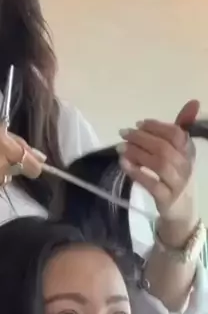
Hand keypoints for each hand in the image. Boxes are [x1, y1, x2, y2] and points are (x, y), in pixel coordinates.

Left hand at [118, 100, 198, 231]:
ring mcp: (177, 183)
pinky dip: (137, 172)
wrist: (180, 211)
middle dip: (142, 138)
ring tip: (121, 147)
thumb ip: (180, 128)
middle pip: (165, 148)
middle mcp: (185, 166)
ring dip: (137, 153)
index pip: (176, 134)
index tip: (138, 123)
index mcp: (189, 151)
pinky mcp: (166, 198)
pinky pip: (151, 184)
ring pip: (159, 164)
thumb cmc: (176, 176)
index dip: (156, 127)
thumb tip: (193, 102)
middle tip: (124, 133)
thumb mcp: (179, 152)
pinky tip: (124, 164)